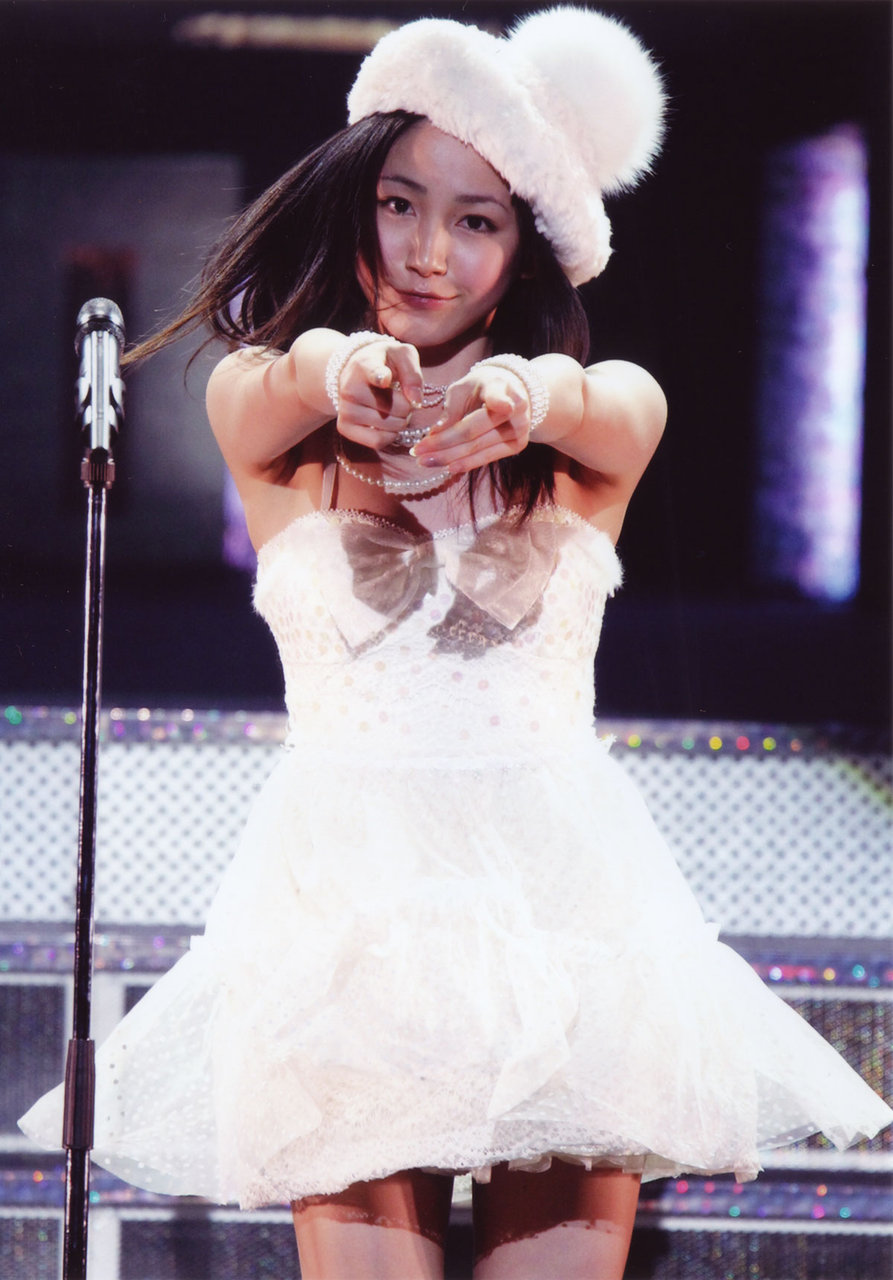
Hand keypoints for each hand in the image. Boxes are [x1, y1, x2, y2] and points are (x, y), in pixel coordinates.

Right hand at [335, 339, 424, 448]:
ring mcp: (345, 409)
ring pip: (390, 428)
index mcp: (366, 365)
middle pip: (399, 409)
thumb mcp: (402, 356)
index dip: (380, 377)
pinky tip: (386, 423)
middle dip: (408, 407)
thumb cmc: (384, 362)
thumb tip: (416, 401)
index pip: (374, 373)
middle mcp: (351, 388)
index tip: (384, 379)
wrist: (354, 370)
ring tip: (393, 408)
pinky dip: (389, 436)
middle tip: (401, 398)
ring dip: (400, 422)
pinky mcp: (344, 427)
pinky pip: (378, 442)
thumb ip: (413, 374)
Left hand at [410, 366, 531, 475]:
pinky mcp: (517, 445)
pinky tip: (447, 467)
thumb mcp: (463, 388)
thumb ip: (451, 408)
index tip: (503, 406)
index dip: (499, 401)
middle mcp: (517, 409)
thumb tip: (435, 432)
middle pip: (474, 431)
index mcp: (501, 386)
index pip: (498, 396)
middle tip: (416, 452)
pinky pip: (487, 458)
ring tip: (423, 461)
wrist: (511, 393)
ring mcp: (519, 429)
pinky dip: (465, 463)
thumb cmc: (480, 388)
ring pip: (477, 448)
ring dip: (448, 457)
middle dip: (442, 444)